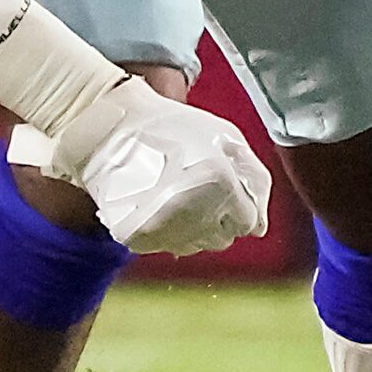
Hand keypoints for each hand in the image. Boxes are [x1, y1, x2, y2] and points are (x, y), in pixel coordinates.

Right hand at [42, 79, 270, 254]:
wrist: (111, 125)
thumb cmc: (173, 126)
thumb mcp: (226, 137)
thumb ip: (254, 181)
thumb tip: (260, 227)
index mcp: (222, 186)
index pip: (248, 223)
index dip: (237, 205)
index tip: (219, 188)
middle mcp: (197, 213)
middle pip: (222, 240)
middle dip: (215, 218)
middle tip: (194, 188)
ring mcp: (166, 228)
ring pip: (193, 246)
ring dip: (189, 226)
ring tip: (172, 193)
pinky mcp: (138, 236)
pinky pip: (162, 245)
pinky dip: (160, 229)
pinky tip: (152, 202)